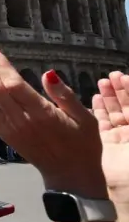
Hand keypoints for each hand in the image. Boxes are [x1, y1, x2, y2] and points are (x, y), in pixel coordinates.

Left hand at [0, 46, 104, 196]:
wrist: (70, 174)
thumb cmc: (81, 144)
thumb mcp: (85, 118)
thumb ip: (64, 95)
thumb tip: (49, 73)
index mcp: (42, 114)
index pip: (14, 85)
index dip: (0, 67)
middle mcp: (22, 121)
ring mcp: (10, 129)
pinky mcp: (4, 135)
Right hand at [93, 72, 128, 203]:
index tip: (124, 75)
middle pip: (128, 106)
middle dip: (120, 90)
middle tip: (111, 76)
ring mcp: (123, 138)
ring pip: (115, 113)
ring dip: (110, 97)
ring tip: (103, 82)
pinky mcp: (108, 145)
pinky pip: (103, 124)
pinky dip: (99, 110)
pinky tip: (96, 98)